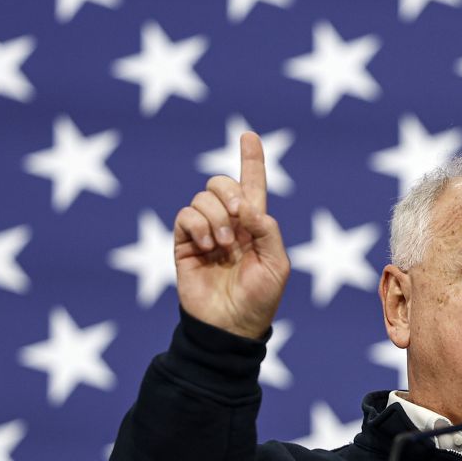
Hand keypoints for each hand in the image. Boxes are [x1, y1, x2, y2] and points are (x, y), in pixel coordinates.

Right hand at [173, 132, 289, 339]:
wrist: (231, 326)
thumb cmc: (260, 298)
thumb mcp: (277, 264)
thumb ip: (268, 230)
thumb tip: (247, 207)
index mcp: (255, 225)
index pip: (252, 184)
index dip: (251, 159)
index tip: (248, 135)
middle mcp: (229, 223)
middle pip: (222, 183)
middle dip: (231, 193)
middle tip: (240, 218)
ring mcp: (205, 231)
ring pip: (203, 197)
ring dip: (217, 218)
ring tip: (223, 246)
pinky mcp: (184, 243)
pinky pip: (185, 214)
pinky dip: (198, 226)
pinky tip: (207, 247)